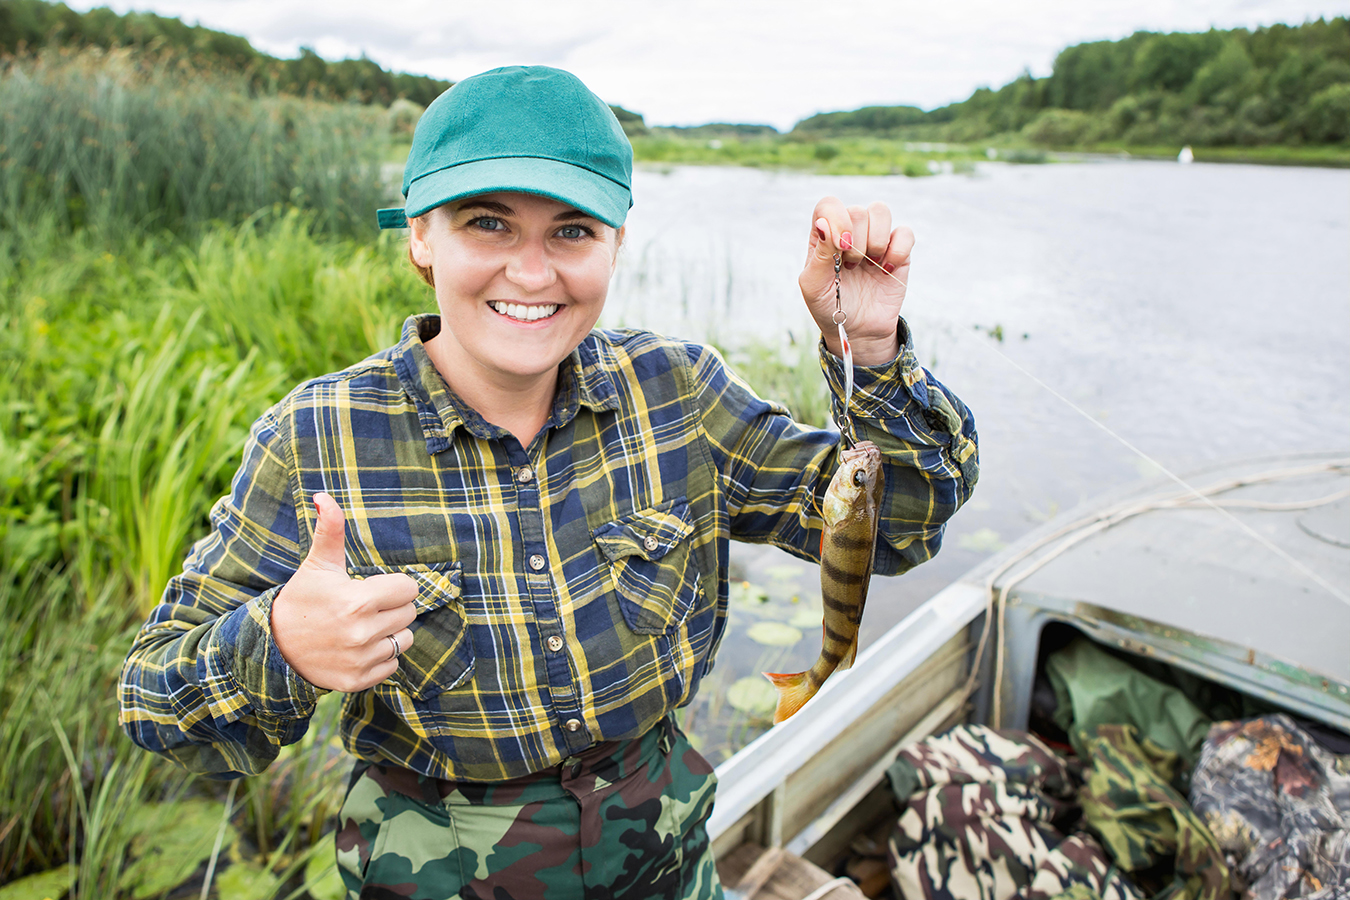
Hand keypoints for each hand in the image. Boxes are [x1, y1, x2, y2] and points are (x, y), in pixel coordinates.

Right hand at [270, 492, 417, 692]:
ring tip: (361, 627)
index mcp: (357, 602)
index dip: (393, 586)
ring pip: (404, 640)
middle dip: (391, 607)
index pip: (409, 589)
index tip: (371, 587)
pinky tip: (356, 648)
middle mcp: (361, 634)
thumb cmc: (302, 598)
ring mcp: (360, 660)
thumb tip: (323, 496)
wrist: (274, 646)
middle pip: (408, 614)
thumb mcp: (318, 564)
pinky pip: (392, 666)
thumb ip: (330, 529)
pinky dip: (379, 657)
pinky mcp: (358, 681)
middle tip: (364, 607)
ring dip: (389, 633)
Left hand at [798, 197, 913, 365]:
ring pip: (881, 211)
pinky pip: (905, 232)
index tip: (840, 247)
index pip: (829, 204)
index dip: (837, 218)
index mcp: (825, 234)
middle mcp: (850, 230)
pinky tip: (886, 269)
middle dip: (855, 242)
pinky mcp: (898, 251)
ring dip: (875, 241)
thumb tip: (823, 224)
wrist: (858, 330)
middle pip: (857, 210)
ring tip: (868, 265)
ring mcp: (875, 238)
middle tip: (850, 267)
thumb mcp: (814, 285)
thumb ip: (819, 254)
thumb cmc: (830, 306)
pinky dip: (897, 251)